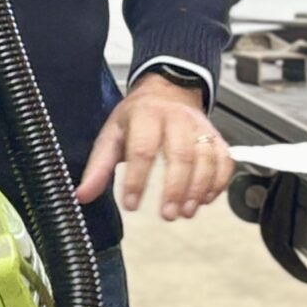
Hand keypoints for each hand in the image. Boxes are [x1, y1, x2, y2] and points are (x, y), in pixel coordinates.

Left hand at [77, 72, 232, 219]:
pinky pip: (225, 160)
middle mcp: (177, 119)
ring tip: (186, 212)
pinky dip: (218, 182)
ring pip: (207, 159)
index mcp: (145, 116)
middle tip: (167, 215)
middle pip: (181, 155)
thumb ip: (98, 167)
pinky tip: (205, 200)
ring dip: (198, 189)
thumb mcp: (111, 135)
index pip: (142, 149)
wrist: (167, 91)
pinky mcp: (217, 137)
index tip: (131, 205)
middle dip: (175, 189)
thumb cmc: (136, 118)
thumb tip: (82, 196)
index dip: (137, 179)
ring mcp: (200, 127)